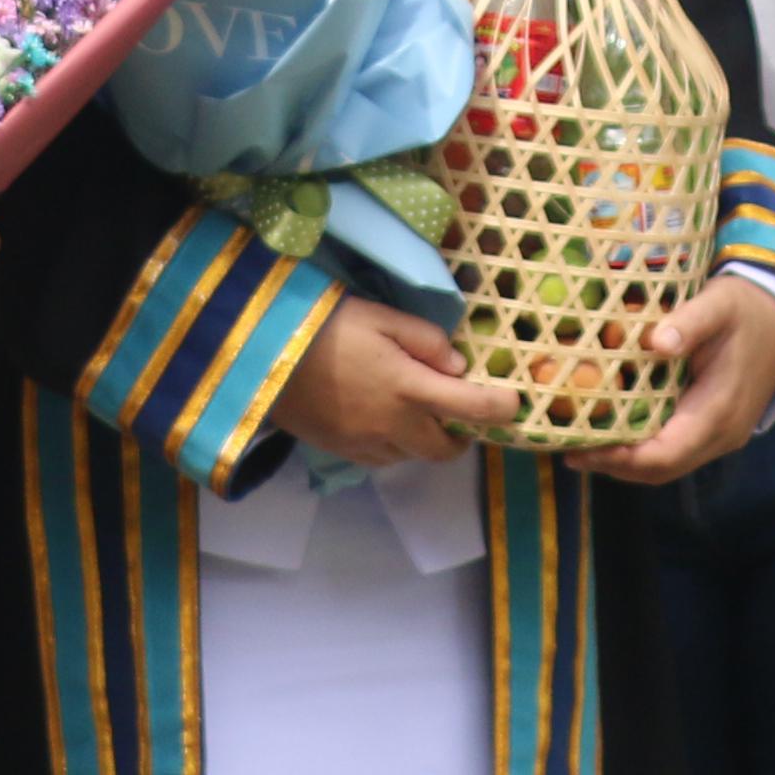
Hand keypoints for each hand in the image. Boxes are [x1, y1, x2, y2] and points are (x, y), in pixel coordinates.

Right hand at [270, 297, 505, 471]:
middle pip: (445, 451)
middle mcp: (393, 425)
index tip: (515, 403)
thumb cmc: (325, 326)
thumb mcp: (380, 316)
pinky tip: (382, 418)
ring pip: (413, 457)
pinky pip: (382, 458)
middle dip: (461, 437)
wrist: (260, 356)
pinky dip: (395, 444)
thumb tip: (457, 366)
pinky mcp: (341, 451)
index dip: (501, 408)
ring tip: (415, 410)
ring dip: (425, 440)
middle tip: (457, 410)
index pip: (472, 408)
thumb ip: (425, 340)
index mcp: (408, 388)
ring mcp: (366, 443)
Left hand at [587, 275, 774, 483]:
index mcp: (719, 409)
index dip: (621, 458)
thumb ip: (689, 322)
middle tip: (570, 451)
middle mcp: (722, 434)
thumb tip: (657, 343)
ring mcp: (722, 437)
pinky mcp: (717, 431)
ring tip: (583, 447)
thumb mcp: (719, 303)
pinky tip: (616, 434)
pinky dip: (643, 451)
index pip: (665, 454)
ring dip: (626, 462)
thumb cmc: (746, 309)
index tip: (581, 447)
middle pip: (661, 470)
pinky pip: (676, 452)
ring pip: (668, 465)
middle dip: (614, 466)